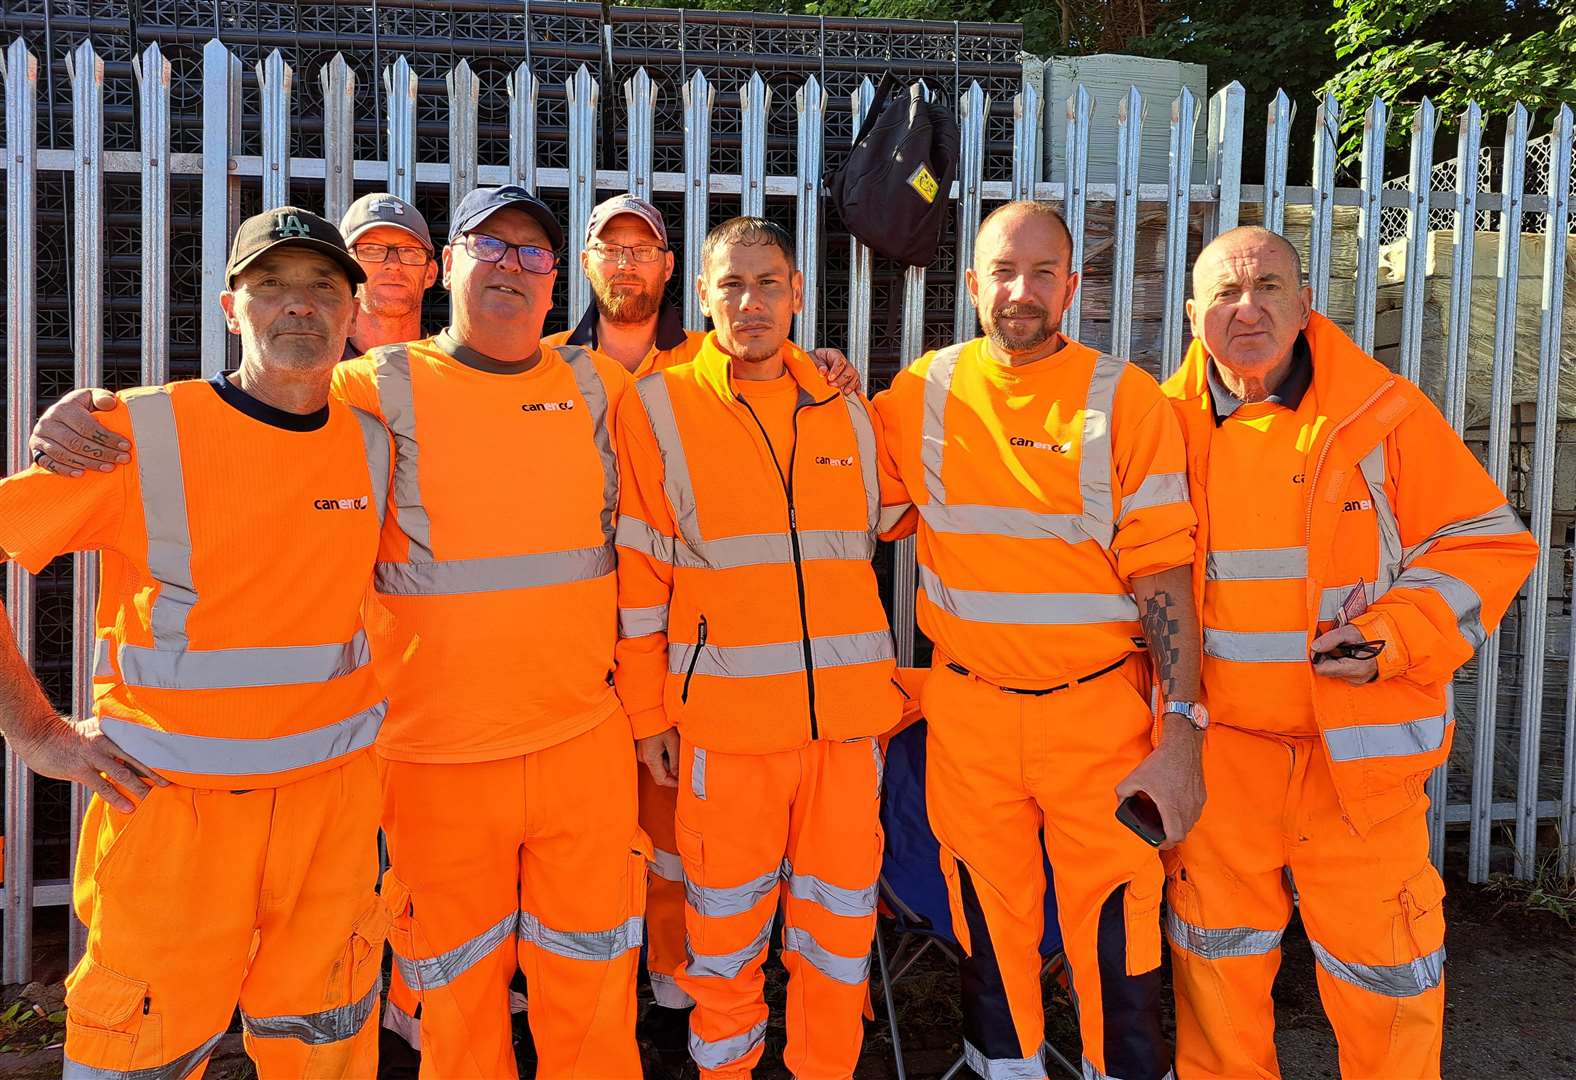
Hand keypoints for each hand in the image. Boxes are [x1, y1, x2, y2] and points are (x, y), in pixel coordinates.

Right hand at [13, 714, 165, 812]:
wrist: (39, 735)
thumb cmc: (69, 736)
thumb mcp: (96, 730)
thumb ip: (114, 739)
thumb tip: (134, 751)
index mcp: (114, 731)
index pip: (141, 742)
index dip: (159, 753)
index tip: (178, 762)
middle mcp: (107, 741)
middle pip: (139, 757)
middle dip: (158, 770)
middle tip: (176, 782)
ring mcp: (94, 755)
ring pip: (124, 773)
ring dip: (141, 787)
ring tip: (155, 798)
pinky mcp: (80, 769)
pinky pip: (102, 786)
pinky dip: (117, 798)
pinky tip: (128, 808)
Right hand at [29, 388, 127, 476]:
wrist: (60, 416)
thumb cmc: (81, 407)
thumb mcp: (91, 397)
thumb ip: (102, 397)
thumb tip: (109, 403)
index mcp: (63, 408)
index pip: (87, 427)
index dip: (107, 438)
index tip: (125, 446)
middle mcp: (48, 422)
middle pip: (77, 443)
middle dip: (103, 453)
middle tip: (122, 459)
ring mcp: (39, 437)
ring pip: (65, 455)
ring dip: (89, 464)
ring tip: (109, 467)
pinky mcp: (36, 450)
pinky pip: (49, 464)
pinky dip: (65, 470)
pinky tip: (81, 474)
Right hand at [636, 727, 679, 787]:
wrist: (648, 709)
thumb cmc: (659, 723)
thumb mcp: (672, 742)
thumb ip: (676, 761)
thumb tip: (678, 774)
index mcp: (650, 758)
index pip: (661, 780)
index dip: (673, 783)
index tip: (682, 781)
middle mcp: (643, 758)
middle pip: (661, 771)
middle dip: (673, 768)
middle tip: (683, 759)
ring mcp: (642, 752)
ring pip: (659, 763)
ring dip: (669, 759)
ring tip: (675, 745)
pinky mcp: (643, 748)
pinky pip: (655, 756)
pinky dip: (664, 753)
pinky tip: (669, 743)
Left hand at [810, 348, 861, 396]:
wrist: (811, 363)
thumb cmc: (813, 359)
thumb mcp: (812, 358)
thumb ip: (818, 364)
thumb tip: (823, 371)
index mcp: (834, 354)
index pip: (839, 361)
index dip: (836, 370)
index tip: (830, 378)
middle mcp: (842, 362)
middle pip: (849, 369)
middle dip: (842, 379)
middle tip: (833, 385)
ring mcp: (846, 370)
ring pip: (854, 376)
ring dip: (850, 385)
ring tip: (843, 392)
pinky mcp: (848, 378)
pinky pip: (856, 382)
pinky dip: (856, 388)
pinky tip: (855, 393)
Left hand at [1114, 726, 1204, 848]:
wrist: (1182, 746)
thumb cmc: (1160, 762)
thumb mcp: (1135, 777)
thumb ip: (1123, 793)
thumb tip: (1120, 803)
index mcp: (1172, 807)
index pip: (1174, 836)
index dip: (1165, 844)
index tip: (1157, 842)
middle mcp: (1188, 807)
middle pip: (1183, 833)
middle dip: (1170, 836)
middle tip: (1159, 833)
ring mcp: (1197, 802)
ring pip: (1190, 823)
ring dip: (1179, 825)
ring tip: (1166, 820)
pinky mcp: (1202, 795)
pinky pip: (1195, 812)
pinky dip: (1186, 814)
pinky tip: (1175, 806)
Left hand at [1310, 623, 1379, 684]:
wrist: (1389, 644)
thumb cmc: (1372, 636)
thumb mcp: (1350, 632)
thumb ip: (1330, 639)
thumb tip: (1314, 647)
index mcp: (1354, 668)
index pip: (1322, 669)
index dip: (1318, 657)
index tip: (1321, 647)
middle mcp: (1355, 678)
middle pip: (1326, 671)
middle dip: (1326, 657)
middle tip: (1336, 646)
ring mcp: (1356, 681)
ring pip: (1333, 672)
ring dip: (1333, 660)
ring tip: (1344, 650)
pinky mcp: (1356, 681)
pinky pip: (1341, 673)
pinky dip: (1341, 664)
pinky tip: (1348, 656)